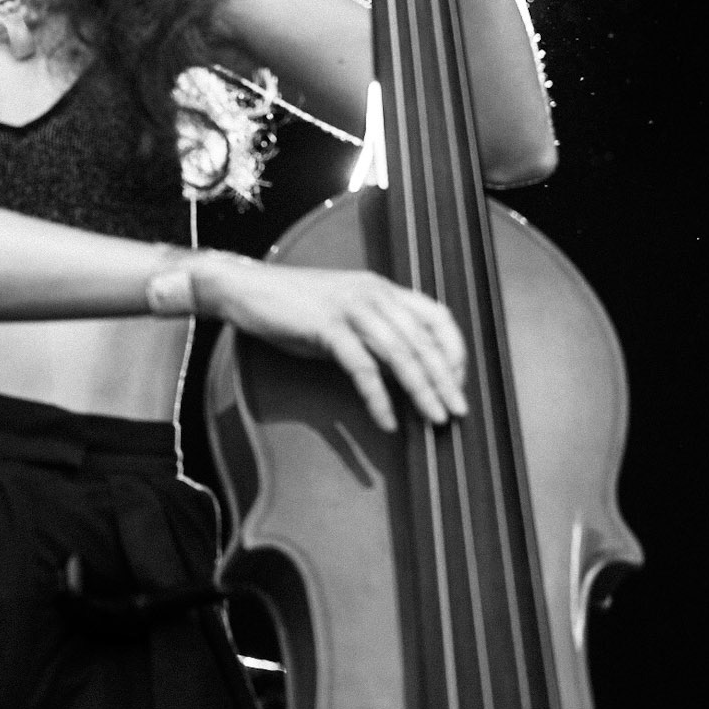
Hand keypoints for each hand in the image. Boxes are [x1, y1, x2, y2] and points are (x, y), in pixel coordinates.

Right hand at [195, 253, 468, 433]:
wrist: (249, 288)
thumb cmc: (297, 305)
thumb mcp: (346, 314)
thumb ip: (376, 333)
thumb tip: (405, 371)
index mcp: (383, 289)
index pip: (436, 315)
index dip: (453, 349)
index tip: (459, 381)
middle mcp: (373, 294)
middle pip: (422, 339)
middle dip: (444, 379)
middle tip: (458, 411)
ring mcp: (351, 308)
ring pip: (399, 353)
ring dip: (420, 390)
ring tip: (434, 418)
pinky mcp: (327, 326)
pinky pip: (362, 367)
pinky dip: (378, 397)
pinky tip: (387, 420)